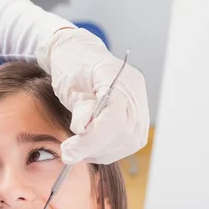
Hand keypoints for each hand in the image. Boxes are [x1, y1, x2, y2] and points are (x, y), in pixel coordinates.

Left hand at [36, 27, 149, 164]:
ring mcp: (140, 107)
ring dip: (100, 152)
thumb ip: (79, 108)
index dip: (92, 139)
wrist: (81, 56)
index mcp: (121, 79)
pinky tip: (89, 146)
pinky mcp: (137, 120)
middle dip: (93, 148)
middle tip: (68, 152)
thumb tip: (82, 131)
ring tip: (76, 148)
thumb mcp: (70, 83)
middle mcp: (137, 94)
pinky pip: (128, 143)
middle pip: (123, 134)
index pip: (115, 119)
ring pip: (128, 143)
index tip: (68, 150)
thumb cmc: (74, 65)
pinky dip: (107, 150)